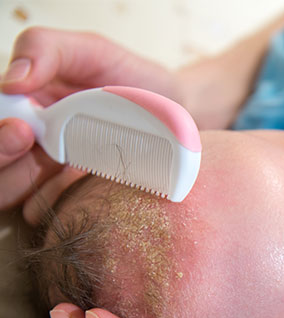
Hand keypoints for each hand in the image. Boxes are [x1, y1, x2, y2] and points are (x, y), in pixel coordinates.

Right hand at [0, 27, 177, 224]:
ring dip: (23, 182)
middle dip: (1, 158)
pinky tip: (78, 184)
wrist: (174, 110)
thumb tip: (12, 79)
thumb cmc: (130, 78)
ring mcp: (45, 170)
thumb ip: (47, 50)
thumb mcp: (90, 50)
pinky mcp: (70, 194)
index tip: (21, 128)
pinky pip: (44, 209)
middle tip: (31, 141)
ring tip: (59, 163)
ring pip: (7, 192)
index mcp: (20, 105)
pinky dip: (54, 201)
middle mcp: (24, 141)